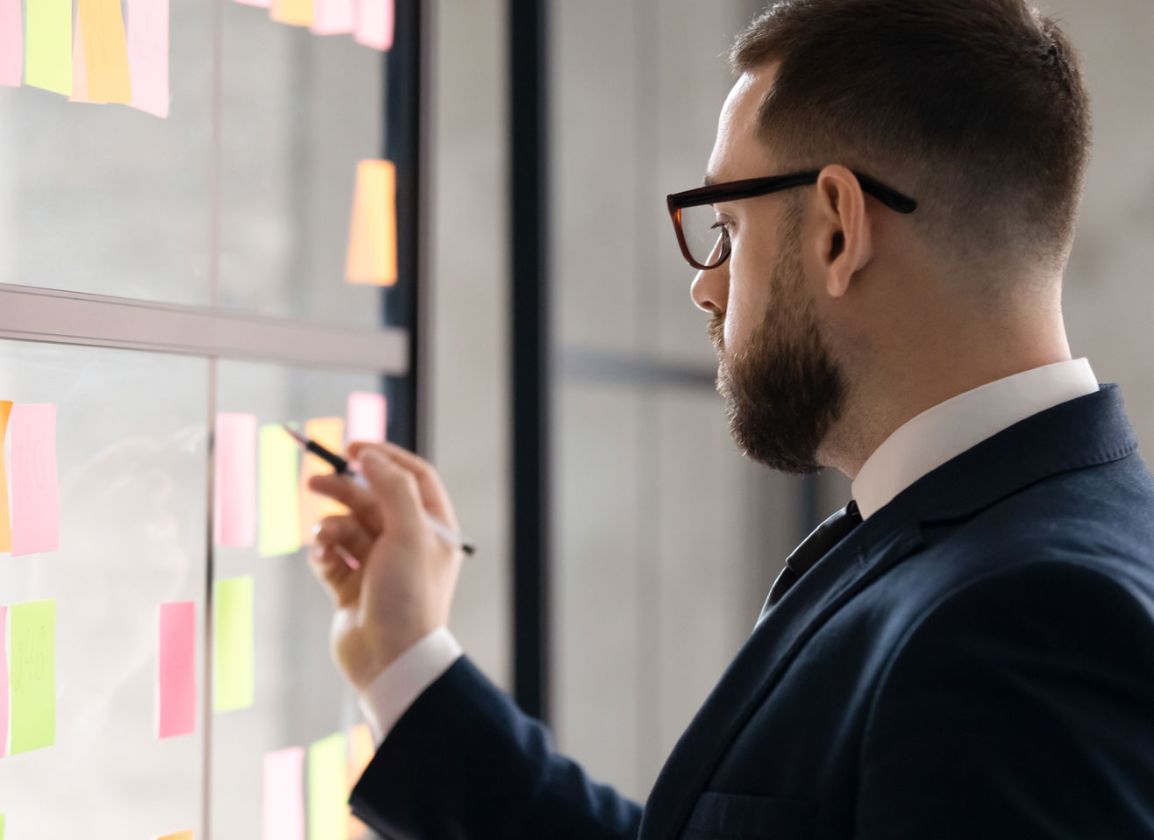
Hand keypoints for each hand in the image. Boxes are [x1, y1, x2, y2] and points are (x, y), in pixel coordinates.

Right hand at [306, 442, 464, 691]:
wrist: (390, 660)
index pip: (412, 476)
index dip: (385, 457)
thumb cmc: (408, 596)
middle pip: (373, 498)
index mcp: (433, 528)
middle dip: (344, 488)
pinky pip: (331, 553)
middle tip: (315, 479)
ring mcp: (378, 565)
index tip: (354, 446)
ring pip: (347, 525)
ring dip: (331, 525)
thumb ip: (392, 487)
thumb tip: (371, 456)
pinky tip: (322, 557)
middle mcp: (408, 543)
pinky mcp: (351, 586)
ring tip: (323, 536)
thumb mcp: (409, 532)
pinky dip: (323, 551)